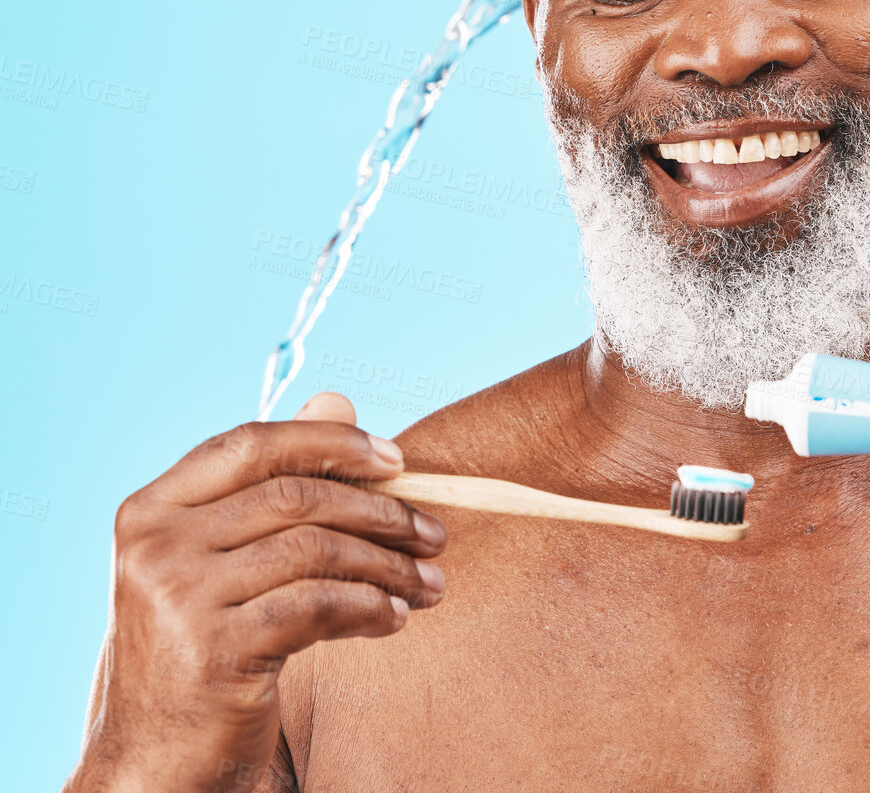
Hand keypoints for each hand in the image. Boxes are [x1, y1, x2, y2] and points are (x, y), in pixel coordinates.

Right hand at [66, 394, 445, 792]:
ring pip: (316, 551)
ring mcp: (177, 598)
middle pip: (296, 496)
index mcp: (149, 509)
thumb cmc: (203, 645)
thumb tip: (339, 398)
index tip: (397, 459)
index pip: (251, 443)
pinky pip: (319, 607)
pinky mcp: (213, 651)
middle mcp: (154, 545)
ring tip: (430, 584)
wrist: (156, 758)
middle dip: (381, 511)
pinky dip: (371, 609)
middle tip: (435, 535)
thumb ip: (273, 482)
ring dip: (389, 566)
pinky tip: (396, 619)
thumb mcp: (225, 560)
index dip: (331, 441)